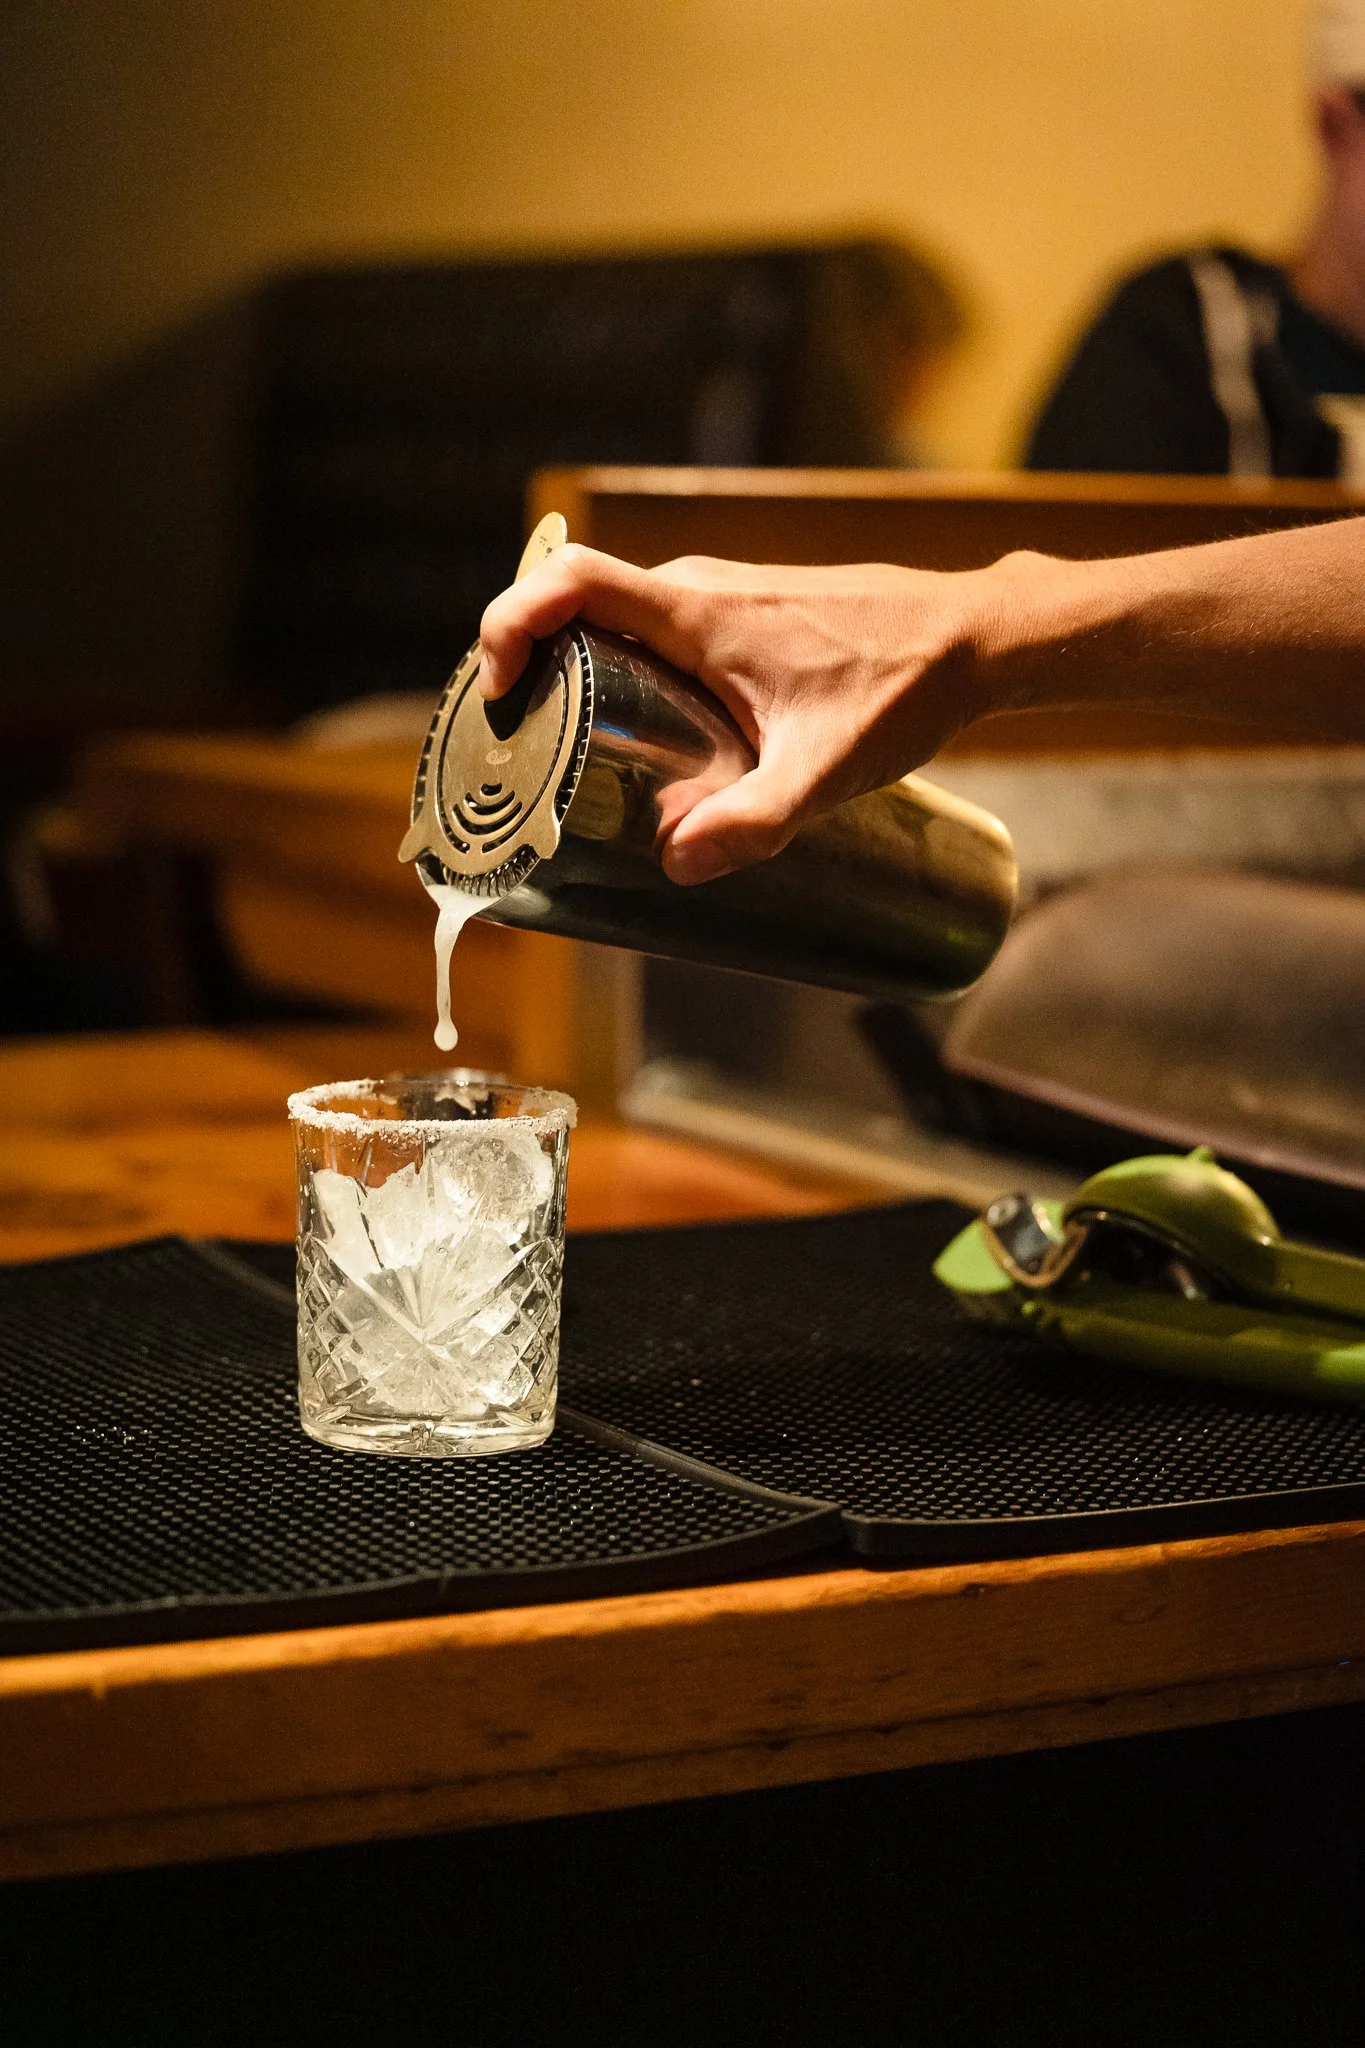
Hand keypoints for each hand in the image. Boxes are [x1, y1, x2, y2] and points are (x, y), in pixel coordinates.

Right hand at [477, 546, 995, 883]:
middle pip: (577, 603)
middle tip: (521, 742)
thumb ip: (753, 823)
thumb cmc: (904, 687)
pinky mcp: (746, 613)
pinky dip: (625, 668)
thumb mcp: (825, 771)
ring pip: (619, 617)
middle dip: (531, 663)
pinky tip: (646, 735)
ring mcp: (724, 596)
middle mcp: (700, 589)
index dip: (509, 620)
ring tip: (571, 749)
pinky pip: (657, 629)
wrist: (976, 637)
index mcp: (699, 611)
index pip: (568, 579)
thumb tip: (679, 866)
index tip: (495, 685)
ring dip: (577, 668)